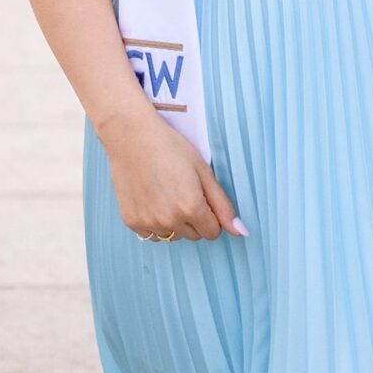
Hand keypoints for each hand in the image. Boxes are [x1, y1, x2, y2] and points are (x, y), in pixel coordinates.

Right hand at [104, 104, 247, 242]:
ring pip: (173, 236)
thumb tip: (241, 232)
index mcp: (191, 208)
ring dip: (173, 221)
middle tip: (181, 189)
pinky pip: (152, 234)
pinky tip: (151, 197)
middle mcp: (169, 221)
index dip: (210, 214)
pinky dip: (155, 222)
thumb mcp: (202, 170)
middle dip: (193, 218)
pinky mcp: (132, 222)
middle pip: (194, 235)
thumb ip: (222, 204)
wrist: (132, 136)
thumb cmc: (170, 147)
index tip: (200, 195)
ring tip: (165, 191)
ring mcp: (149, 223)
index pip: (213, 232)